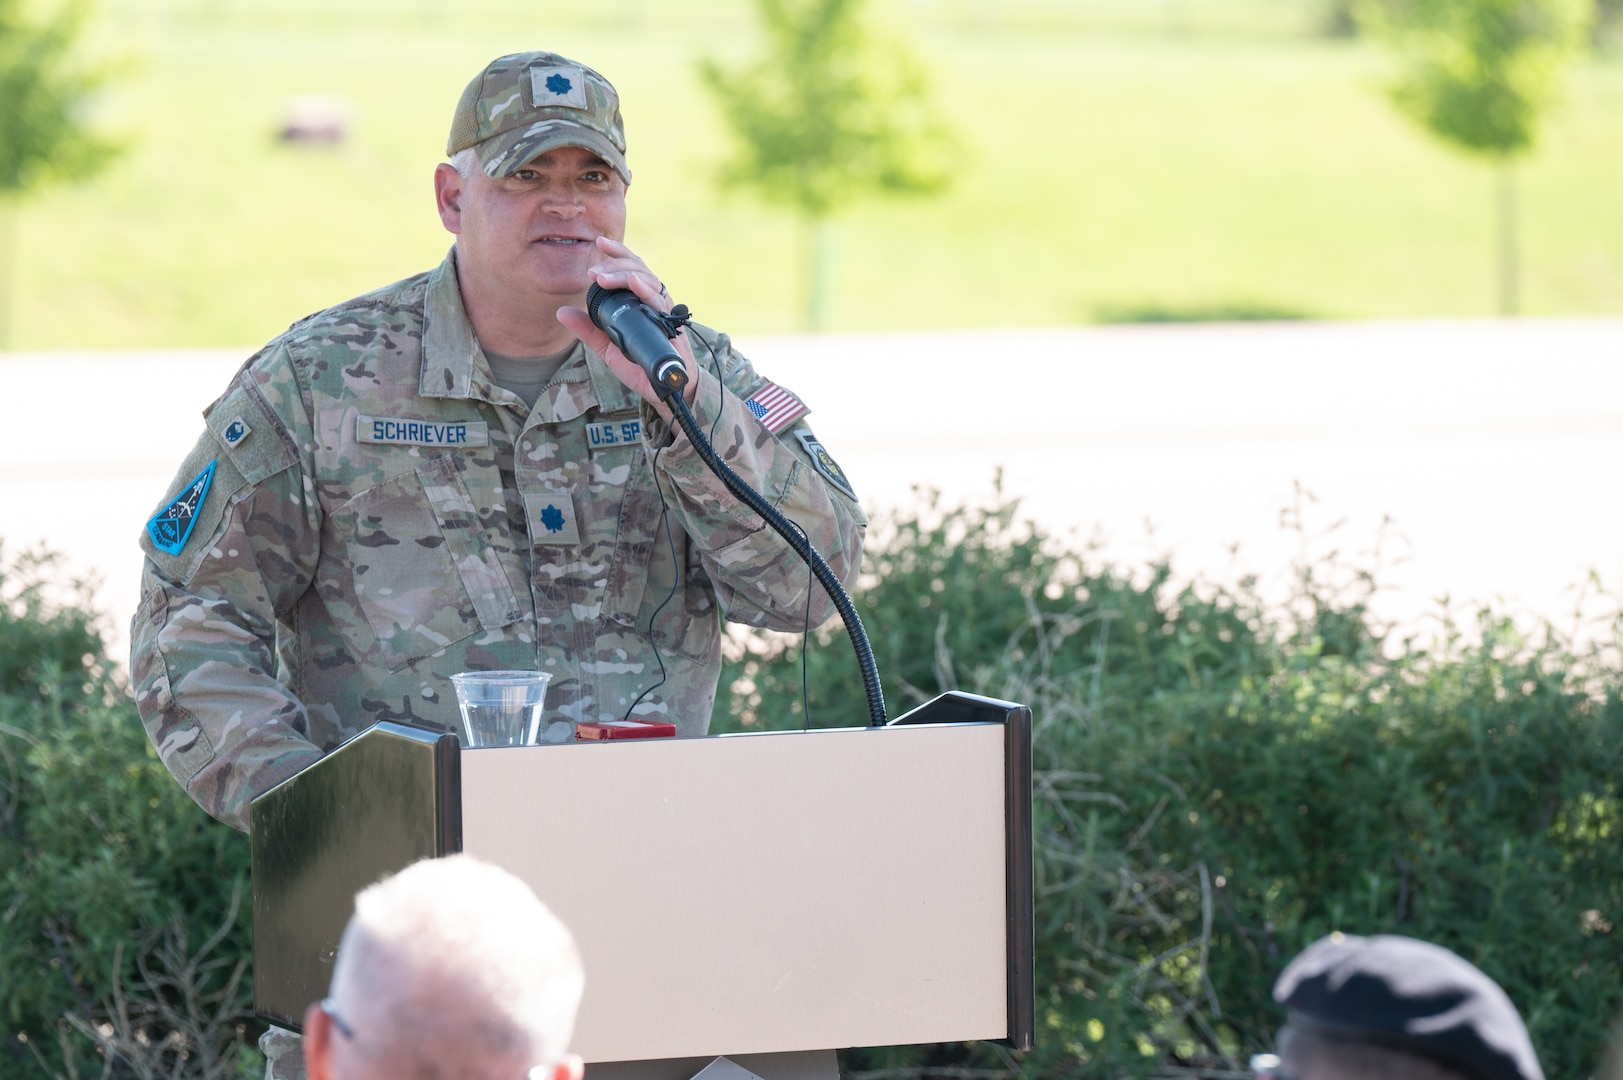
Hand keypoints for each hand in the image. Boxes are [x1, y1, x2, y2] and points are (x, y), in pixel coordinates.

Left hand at [557, 237, 698, 417]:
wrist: (662, 387)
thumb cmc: (639, 365)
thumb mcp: (606, 346)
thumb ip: (587, 329)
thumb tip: (561, 311)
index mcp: (639, 300)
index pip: (630, 267)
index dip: (617, 253)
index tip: (599, 243)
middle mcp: (652, 299)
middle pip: (638, 268)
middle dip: (614, 264)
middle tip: (592, 271)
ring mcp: (662, 309)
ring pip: (647, 278)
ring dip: (623, 274)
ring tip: (602, 276)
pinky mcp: (670, 322)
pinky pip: (658, 301)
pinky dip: (645, 289)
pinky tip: (633, 282)